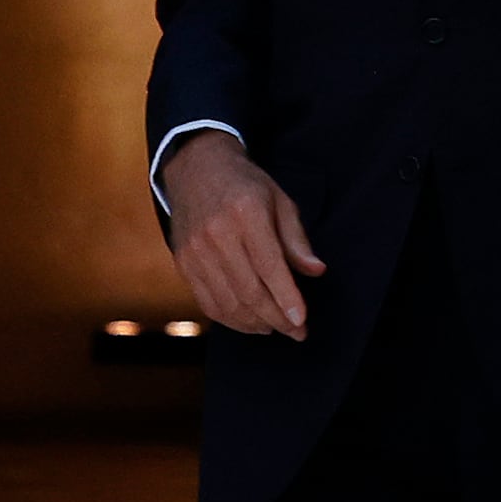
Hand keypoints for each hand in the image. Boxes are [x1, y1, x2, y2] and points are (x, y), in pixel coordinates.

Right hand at [162, 131, 324, 341]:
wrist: (196, 169)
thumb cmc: (244, 186)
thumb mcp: (279, 201)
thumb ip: (297, 239)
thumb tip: (315, 271)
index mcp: (246, 213)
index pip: (270, 267)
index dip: (287, 299)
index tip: (302, 321)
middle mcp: (217, 234)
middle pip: (249, 291)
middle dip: (276, 319)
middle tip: (296, 332)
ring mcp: (196, 251)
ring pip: (228, 302)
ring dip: (255, 323)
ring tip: (275, 328)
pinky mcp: (184, 263)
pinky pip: (208, 302)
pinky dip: (230, 319)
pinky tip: (249, 322)